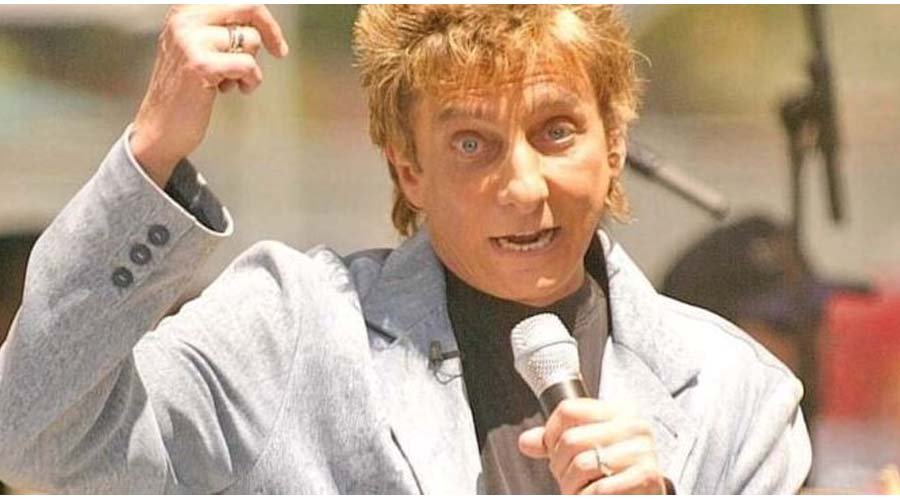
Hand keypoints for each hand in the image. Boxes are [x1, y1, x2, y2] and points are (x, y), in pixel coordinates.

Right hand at [131, 4, 288, 186]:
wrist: (160, 127)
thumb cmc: (183, 90)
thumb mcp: (198, 48)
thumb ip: (221, 29)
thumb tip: (260, 20)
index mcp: (184, 10)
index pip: (236, 0)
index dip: (262, 16)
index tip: (274, 36)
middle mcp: (183, 19)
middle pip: (247, 7)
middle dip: (269, 32)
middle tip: (278, 51)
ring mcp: (189, 41)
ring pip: (250, 39)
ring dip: (251, 65)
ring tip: (232, 80)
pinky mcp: (200, 65)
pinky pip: (247, 64)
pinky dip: (250, 80)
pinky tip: (235, 89)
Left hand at [518, 398, 666, 494]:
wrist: (646, 493)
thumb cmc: (615, 470)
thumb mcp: (588, 448)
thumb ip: (556, 442)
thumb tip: (526, 442)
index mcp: (618, 411)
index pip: (569, 409)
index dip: (551, 434)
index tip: (553, 450)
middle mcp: (633, 425)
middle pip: (571, 440)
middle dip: (560, 466)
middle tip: (567, 477)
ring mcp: (642, 450)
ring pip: (582, 465)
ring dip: (572, 486)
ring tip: (580, 489)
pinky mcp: (648, 475)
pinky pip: (601, 488)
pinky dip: (589, 496)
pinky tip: (593, 495)